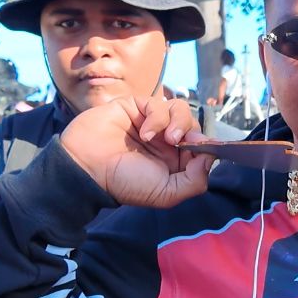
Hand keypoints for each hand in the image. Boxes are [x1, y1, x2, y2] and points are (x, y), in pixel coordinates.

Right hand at [60, 96, 213, 207]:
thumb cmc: (125, 183)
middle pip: (194, 124)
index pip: (202, 146)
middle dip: (192, 132)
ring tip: (167, 137)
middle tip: (181, 142)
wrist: (87, 169)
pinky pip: (157, 103)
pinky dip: (156, 117)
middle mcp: (165, 140)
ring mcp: (151, 122)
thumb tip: (210, 158)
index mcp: (175, 160)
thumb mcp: (166, 194)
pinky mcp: (136, 107)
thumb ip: (194, 181)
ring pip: (180, 109)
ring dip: (178, 122)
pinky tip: (145, 133)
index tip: (205, 149)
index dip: (207, 145)